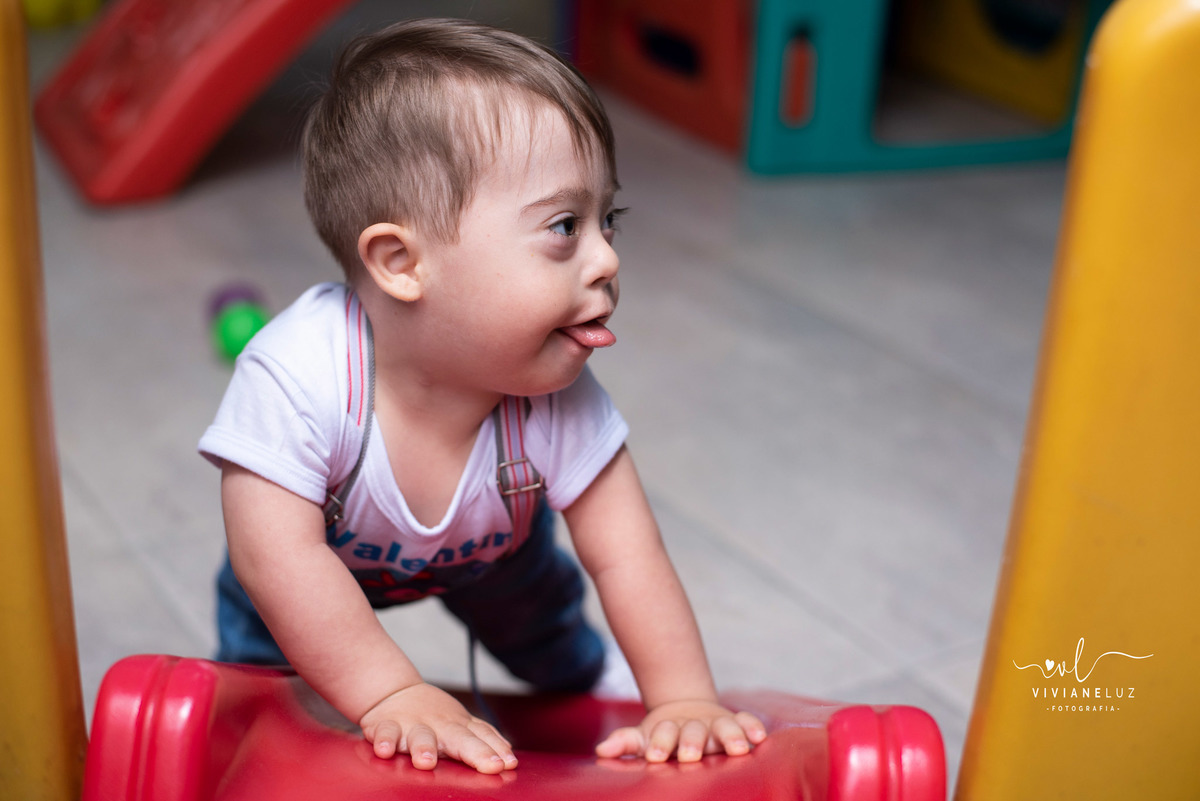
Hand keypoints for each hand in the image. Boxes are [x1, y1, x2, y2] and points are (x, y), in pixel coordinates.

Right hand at [359, 683, 517, 772]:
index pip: (481, 739)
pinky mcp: (386, 725)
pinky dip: (384, 740)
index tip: (507, 764)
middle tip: (491, 765)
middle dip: (475, 752)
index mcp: (459, 727)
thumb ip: (483, 738)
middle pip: (459, 738)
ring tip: (427, 762)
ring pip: (421, 736)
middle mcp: (439, 726)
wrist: (395, 692)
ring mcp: (413, 725)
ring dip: (424, 747)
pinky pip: (385, 732)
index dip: (494, 751)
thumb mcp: (460, 724)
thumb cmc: (434, 716)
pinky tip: (385, 751)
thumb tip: (509, 756)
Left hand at [594, 699, 766, 762]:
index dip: (660, 743)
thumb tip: (601, 749)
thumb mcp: (644, 738)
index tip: (655, 757)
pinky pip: (746, 722)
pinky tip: (759, 737)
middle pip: (694, 732)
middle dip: (692, 742)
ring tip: (735, 749)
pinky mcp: (735, 724)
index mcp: (669, 730)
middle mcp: (694, 726)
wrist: (685, 711)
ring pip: (723, 727)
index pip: (663, 734)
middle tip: (690, 754)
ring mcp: (716, 724)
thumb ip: (626, 743)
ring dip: (729, 735)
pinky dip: (752, 726)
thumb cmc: (662, 736)